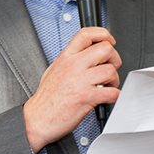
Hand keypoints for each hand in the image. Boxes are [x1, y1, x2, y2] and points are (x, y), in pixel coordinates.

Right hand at [24, 26, 120, 149]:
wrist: (37, 119)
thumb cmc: (46, 99)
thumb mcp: (54, 70)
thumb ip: (70, 60)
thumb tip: (86, 54)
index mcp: (65, 58)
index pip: (86, 34)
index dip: (103, 34)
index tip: (109, 40)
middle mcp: (73, 66)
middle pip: (105, 49)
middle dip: (114, 59)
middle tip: (111, 67)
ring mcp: (79, 81)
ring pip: (110, 70)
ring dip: (115, 80)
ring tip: (108, 86)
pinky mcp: (86, 98)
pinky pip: (112, 92)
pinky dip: (116, 96)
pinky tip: (109, 97)